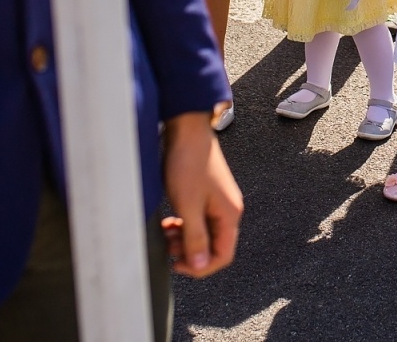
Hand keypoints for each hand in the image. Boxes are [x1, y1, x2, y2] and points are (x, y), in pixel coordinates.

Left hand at [160, 112, 242, 278]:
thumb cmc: (189, 162)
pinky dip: (185, 225)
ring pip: (204, 232)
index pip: (223, 255)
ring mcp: (219, 201)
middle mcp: (228, 209)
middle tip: (169, 247)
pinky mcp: (208, 194)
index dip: (201, 266)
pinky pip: (199, 219)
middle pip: (213, 245)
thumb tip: (201, 264)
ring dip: (185, 238)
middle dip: (190, 251)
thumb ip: (195, 238)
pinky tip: (171, 221)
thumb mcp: (188, 206)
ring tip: (167, 233)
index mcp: (229, 214)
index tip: (179, 265)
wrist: (187, 131)